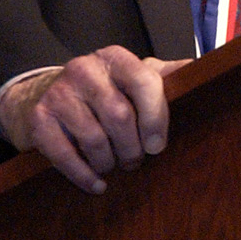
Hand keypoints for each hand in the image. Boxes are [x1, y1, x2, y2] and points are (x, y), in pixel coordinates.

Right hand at [0, 45, 190, 193]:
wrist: (45, 94)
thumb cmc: (105, 89)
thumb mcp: (134, 76)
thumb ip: (165, 75)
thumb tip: (200, 71)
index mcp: (115, 57)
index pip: (143, 80)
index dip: (155, 117)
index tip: (158, 145)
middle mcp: (85, 68)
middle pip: (119, 116)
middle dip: (132, 148)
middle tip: (135, 160)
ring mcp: (60, 92)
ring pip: (95, 139)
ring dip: (109, 162)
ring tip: (114, 164)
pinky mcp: (40, 118)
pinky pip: (65, 156)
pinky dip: (84, 176)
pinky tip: (96, 182)